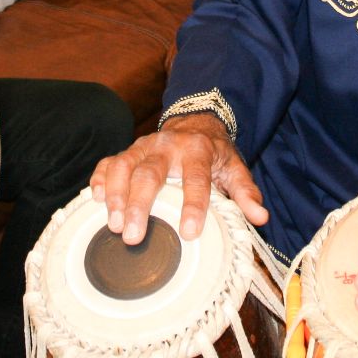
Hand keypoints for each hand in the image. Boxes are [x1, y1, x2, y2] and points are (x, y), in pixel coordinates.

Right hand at [89, 112, 267, 243]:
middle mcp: (167, 147)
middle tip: (133, 236)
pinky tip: (96, 200)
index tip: (189, 233)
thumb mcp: (234, 168)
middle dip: (140, 205)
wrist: (195, 121)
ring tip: (113, 224)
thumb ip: (245, 192)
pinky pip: (108, 162)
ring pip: (123, 167)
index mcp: (198, 151)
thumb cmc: (214, 153)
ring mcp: (143, 147)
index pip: (196, 180)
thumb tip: (261, 217)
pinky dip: (99, 179)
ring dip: (116, 196)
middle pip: (149, 174)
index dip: (193, 206)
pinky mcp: (127, 151)